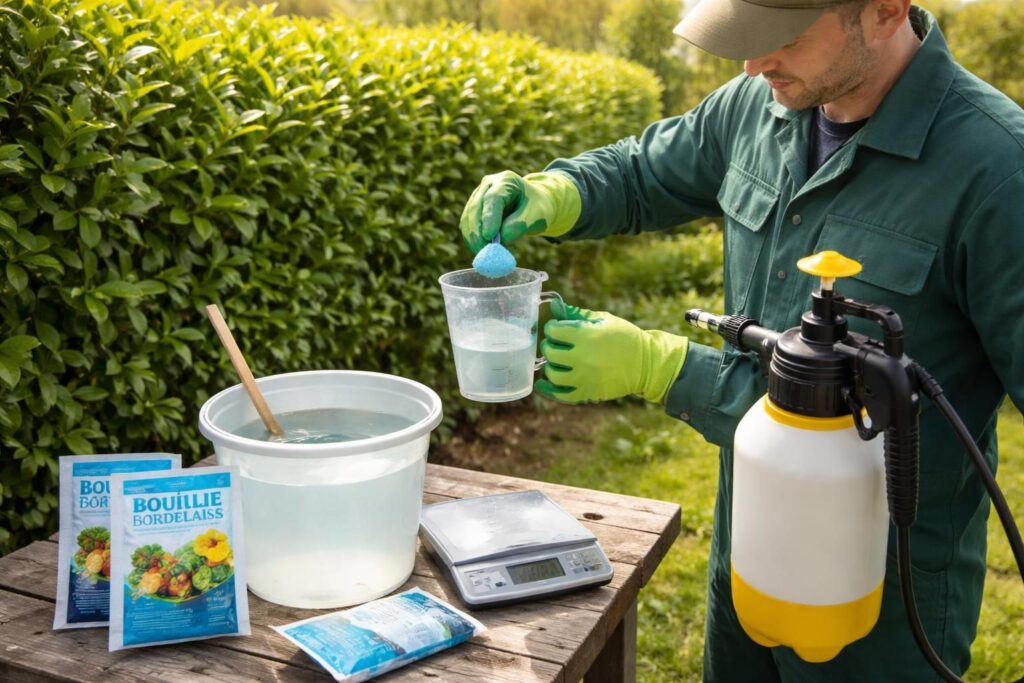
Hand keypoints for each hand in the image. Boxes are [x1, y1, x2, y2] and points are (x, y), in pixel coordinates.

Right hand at [459, 171, 581, 252]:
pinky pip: (467, 226)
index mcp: (506, 180)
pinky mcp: (473, 210)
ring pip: (468, 218)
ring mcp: (478, 196)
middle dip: (478, 232)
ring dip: (473, 239)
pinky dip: (472, 240)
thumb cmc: (537, 208)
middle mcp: (488, 185)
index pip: (493, 198)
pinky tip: (482, 251)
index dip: (489, 218)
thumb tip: (501, 240)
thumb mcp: (537, 215)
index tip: (489, 237)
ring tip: (485, 256)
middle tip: (484, 252)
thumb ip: (520, 225)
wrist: (533, 205)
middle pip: (476, 208)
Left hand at [536, 300, 687, 403]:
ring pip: (552, 374)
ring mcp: (584, 377)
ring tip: (557, 361)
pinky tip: (544, 382)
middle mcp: (583, 357)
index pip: (553, 331)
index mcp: (586, 336)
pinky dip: (549, 388)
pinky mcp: (588, 393)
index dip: (552, 328)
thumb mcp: (604, 320)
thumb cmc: (625, 337)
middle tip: (557, 344)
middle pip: (550, 352)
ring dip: (550, 365)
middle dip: (550, 345)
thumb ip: (577, 314)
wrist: (646, 364)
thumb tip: (554, 306)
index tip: (558, 328)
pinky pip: (560, 394)